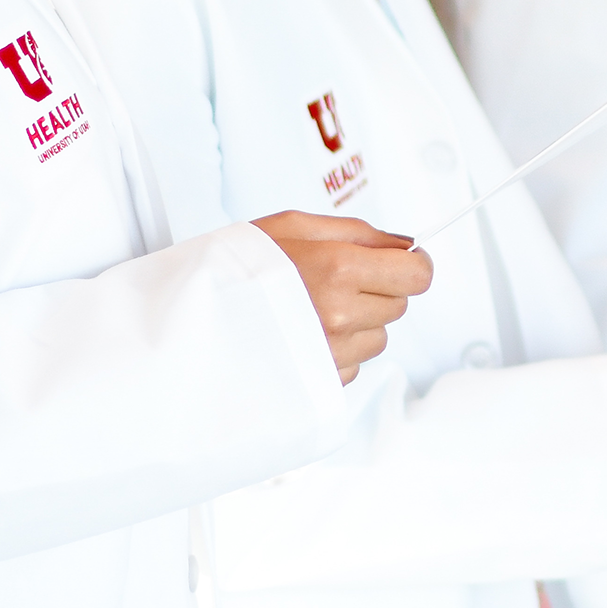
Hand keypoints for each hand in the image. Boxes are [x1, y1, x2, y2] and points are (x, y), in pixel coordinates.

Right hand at [252, 211, 431, 382]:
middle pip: (400, 305)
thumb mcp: (292, 226)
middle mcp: (341, 314)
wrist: (190, 317)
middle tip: (336, 281)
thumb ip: (358, 232)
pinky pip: (353, 365)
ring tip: (313, 309)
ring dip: (359, 323)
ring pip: (379, 338)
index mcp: (339, 268)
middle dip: (379, 290)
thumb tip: (405, 243)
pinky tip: (304, 334)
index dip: (413, 265)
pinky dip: (338, 351)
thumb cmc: (234, 267)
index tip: (402, 261)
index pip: (417, 274)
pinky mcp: (321, 381)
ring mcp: (332, 352)